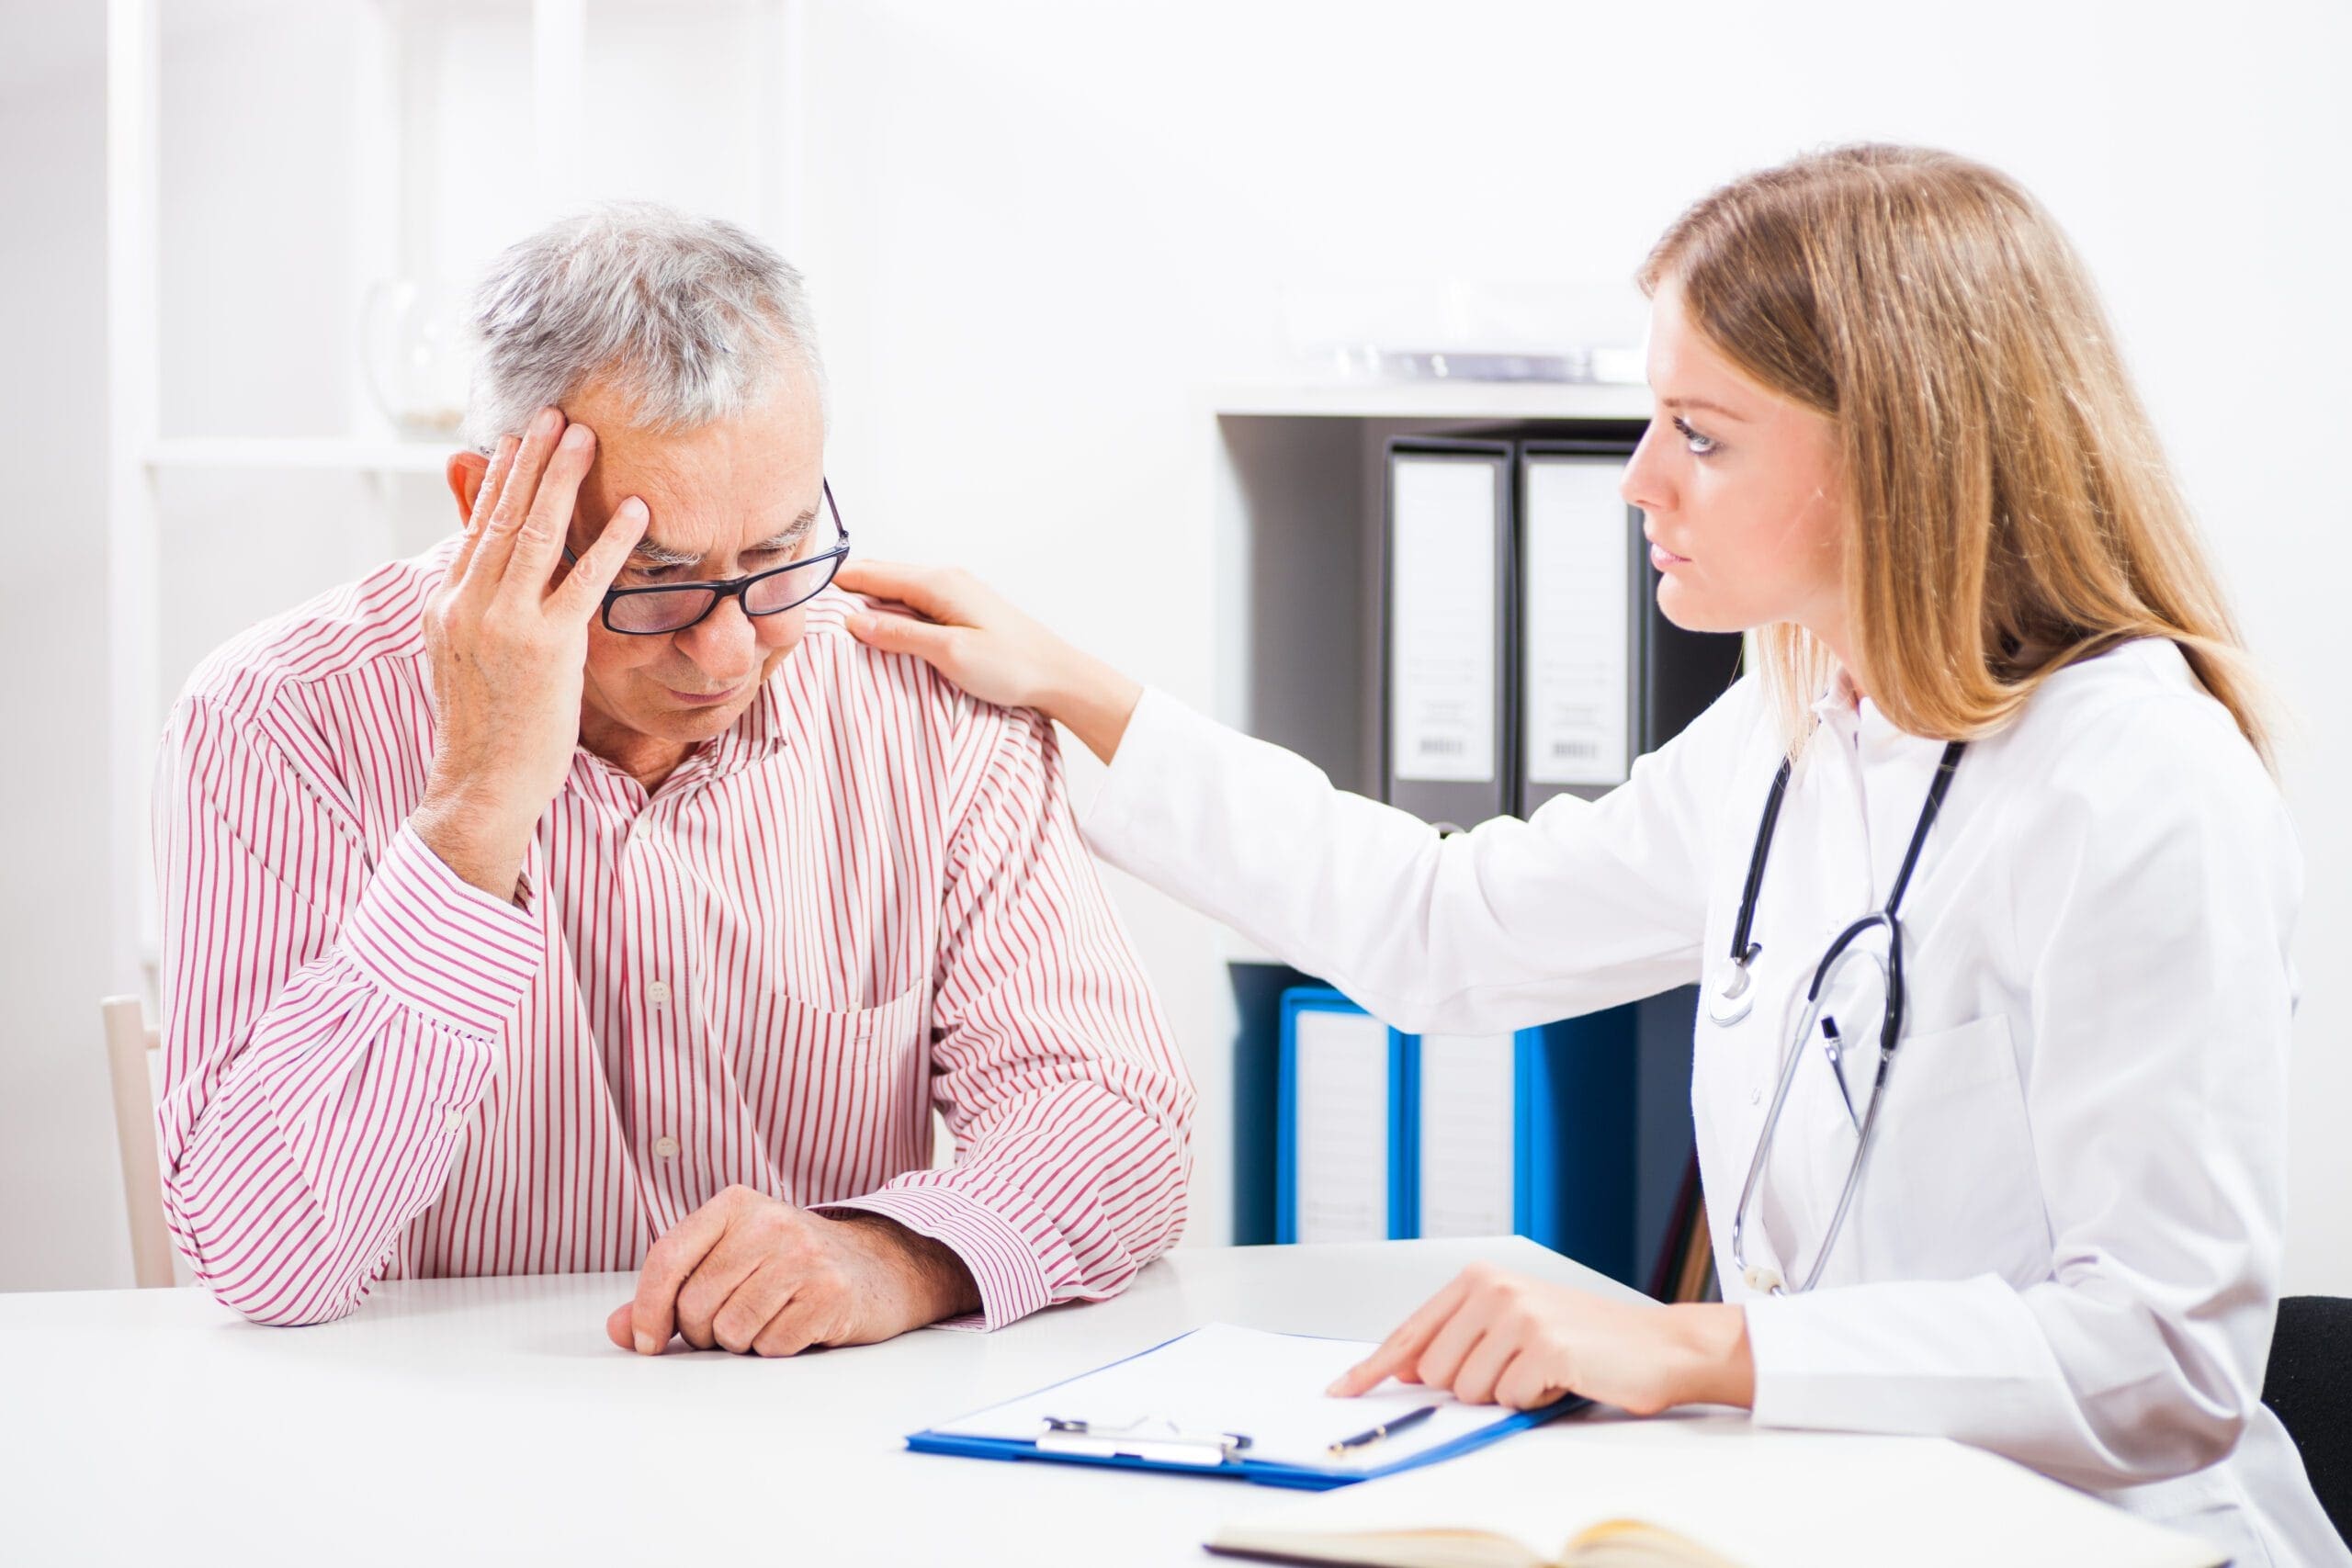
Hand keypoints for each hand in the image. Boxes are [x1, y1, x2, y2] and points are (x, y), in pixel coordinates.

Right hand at [413, 407, 645, 899]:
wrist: (481, 784)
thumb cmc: (484, 727)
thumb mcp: (460, 656)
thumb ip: (472, 607)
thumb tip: (480, 568)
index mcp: (446, 603)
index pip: (475, 525)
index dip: (498, 477)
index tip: (516, 438)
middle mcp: (469, 603)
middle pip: (502, 514)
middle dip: (530, 458)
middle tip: (555, 412)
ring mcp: (506, 622)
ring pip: (535, 532)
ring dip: (563, 478)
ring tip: (586, 436)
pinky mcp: (548, 646)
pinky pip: (585, 580)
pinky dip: (612, 541)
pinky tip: (636, 512)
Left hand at [605, 1186, 981, 1356]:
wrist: (879, 1267)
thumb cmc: (793, 1265)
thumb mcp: (731, 1261)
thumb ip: (671, 1291)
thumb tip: (620, 1330)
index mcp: (736, 1204)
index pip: (667, 1258)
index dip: (647, 1309)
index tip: (648, 1341)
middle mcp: (769, 1223)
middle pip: (695, 1305)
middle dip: (704, 1331)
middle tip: (733, 1321)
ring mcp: (803, 1256)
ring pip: (731, 1331)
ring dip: (743, 1342)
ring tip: (769, 1319)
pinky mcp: (830, 1292)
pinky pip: (772, 1346)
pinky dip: (778, 1348)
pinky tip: (797, 1325)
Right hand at [832, 559, 1142, 764]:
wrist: (1058, 674)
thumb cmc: (1011, 666)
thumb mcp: (949, 654)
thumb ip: (900, 636)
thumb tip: (852, 622)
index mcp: (938, 583)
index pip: (873, 573)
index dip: (836, 581)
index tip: (800, 589)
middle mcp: (945, 579)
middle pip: (882, 577)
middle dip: (848, 589)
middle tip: (809, 608)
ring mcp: (955, 592)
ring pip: (897, 590)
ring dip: (869, 602)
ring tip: (835, 622)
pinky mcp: (962, 610)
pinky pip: (914, 603)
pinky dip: (892, 613)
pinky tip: (881, 632)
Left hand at [1326, 1261, 1754, 1415]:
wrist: (1657, 1344)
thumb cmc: (1586, 1338)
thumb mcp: (1515, 1323)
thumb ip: (1460, 1337)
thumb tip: (1404, 1367)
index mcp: (1481, 1279)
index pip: (1411, 1330)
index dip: (1372, 1366)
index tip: (1342, 1389)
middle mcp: (1494, 1289)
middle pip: (1434, 1371)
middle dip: (1470, 1383)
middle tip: (1516, 1367)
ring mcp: (1519, 1316)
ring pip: (1468, 1390)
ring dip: (1504, 1393)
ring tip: (1542, 1370)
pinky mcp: (1544, 1348)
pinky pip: (1508, 1400)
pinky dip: (1533, 1400)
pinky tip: (1561, 1377)